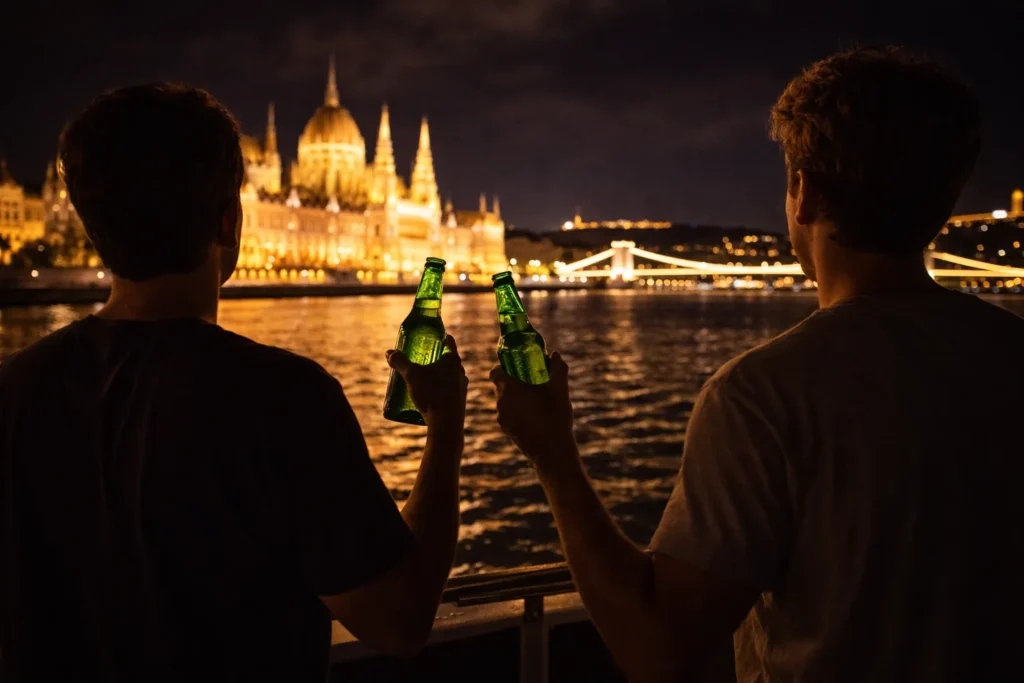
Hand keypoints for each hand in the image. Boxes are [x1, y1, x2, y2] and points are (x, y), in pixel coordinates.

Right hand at [387, 336, 467, 430]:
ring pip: (448, 376)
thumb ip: (400, 362)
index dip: (439, 336)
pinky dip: (438, 389)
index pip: (449, 341)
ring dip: (436, 375)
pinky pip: (448, 390)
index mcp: (453, 360)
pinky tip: (427, 396)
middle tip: (419, 359)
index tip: (429, 337)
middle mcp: (460, 372)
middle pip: (447, 359)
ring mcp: (462, 387)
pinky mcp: (459, 402)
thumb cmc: (431, 394)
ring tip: (421, 379)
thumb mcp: (411, 375)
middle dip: (434, 358)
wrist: (446, 424)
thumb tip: (388, 352)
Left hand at [490, 352, 576, 470]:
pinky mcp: (506, 429)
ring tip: (534, 400)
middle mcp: (501, 401)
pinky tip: (533, 415)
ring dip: (515, 398)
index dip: (503, 368)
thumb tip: (556, 355)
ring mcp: (501, 417)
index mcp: (510, 387)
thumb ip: (558, 368)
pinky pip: (507, 414)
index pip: (495, 372)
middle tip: (529, 382)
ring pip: (504, 401)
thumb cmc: (556, 415)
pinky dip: (516, 411)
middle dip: (513, 383)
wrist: (552, 450)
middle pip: (501, 386)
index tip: (516, 368)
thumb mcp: (560, 388)